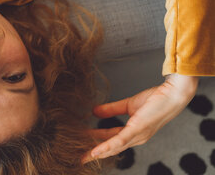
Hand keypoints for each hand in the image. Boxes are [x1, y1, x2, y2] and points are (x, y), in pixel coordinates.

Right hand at [83, 74, 197, 162]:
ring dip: (98, 153)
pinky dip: (106, 147)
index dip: (98, 143)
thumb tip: (94, 111)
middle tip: (80, 157)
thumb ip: (111, 109)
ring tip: (84, 156)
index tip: (84, 146)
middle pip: (112, 149)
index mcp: (134, 133)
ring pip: (113, 147)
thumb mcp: (128, 105)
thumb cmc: (155, 99)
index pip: (112, 141)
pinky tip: (95, 151)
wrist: (172, 94)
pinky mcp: (137, 129)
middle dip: (95, 154)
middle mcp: (136, 138)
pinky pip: (118, 140)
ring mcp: (137, 136)